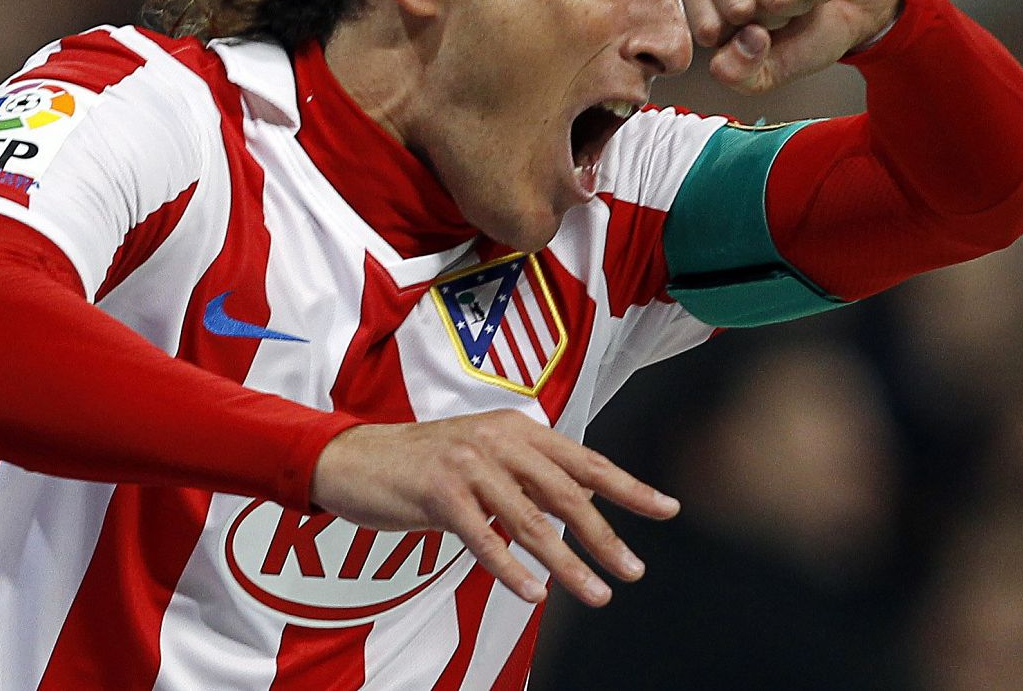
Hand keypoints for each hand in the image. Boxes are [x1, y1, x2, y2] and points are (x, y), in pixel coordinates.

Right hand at [309, 410, 679, 606]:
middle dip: (604, 535)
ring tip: (595, 593)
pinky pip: (482, 537)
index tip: (667, 509)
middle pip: (565, 493)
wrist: (355, 458)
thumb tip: (586, 501)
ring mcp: (468, 464)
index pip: (585, 460)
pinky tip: (534, 593)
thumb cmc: (425, 464)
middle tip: (633, 569)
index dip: (629, 486)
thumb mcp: (486, 459)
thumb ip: (533, 476)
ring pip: (529, 521)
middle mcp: (499, 440)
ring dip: (566, 563)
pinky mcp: (438, 492)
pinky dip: (511, 569)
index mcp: (518, 429)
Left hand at [677, 0, 903, 92]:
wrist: (862, 7)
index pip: (704, 27)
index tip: (758, 31)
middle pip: (737, 8)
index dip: (742, 42)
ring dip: (800, 2)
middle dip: (773, 21)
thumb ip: (739, 74)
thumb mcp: (768, 71)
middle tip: (786, 9)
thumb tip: (736, 48)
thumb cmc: (807, 30)